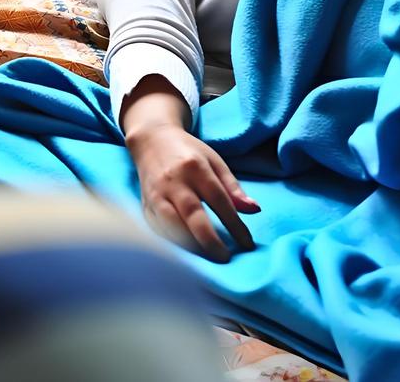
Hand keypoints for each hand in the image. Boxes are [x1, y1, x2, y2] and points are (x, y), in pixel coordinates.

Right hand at [126, 123, 258, 261]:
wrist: (151, 141)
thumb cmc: (188, 153)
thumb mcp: (215, 162)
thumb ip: (233, 187)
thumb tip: (254, 210)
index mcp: (195, 167)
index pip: (218, 199)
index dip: (234, 224)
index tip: (247, 244)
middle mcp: (173, 181)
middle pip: (191, 214)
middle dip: (209, 240)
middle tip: (225, 258)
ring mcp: (155, 193)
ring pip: (171, 224)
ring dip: (189, 244)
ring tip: (206, 258)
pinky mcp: (145, 205)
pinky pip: (158, 228)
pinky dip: (172, 242)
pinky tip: (187, 251)